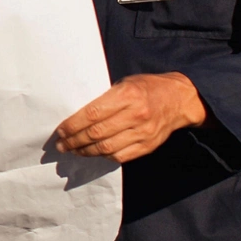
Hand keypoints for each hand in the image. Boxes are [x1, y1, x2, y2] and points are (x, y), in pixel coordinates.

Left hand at [55, 72, 206, 163]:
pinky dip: (103, 156)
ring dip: (85, 151)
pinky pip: (120, 156)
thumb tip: (76, 116)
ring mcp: (143, 133)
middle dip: (74, 141)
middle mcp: (136, 115)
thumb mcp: (125, 83)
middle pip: (96, 133)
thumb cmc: (146, 88)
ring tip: (73, 150)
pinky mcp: (148, 146)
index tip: (60, 131)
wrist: (179, 99)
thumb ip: (104, 98)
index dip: (73, 125)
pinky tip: (92, 153)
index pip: (92, 114)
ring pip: (106, 148)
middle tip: (61, 145)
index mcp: (127, 95)